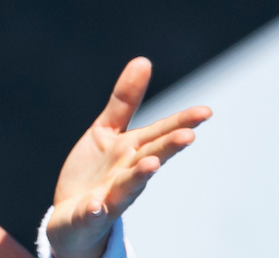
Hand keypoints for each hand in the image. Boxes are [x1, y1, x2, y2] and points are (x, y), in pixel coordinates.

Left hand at [47, 58, 211, 257]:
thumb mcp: (106, 131)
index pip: (160, 134)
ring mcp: (110, 197)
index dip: (181, 123)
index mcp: (133, 151)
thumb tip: (143, 61)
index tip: (206, 111)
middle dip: (168, 148)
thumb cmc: (96, 173)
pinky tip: (95, 206)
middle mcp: (128, 174)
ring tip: (150, 164)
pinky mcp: (88, 216)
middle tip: (188, 135)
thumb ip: (125, 100)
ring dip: (140, 176)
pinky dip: (95, 211)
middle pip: (151, 157)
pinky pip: (92, 214)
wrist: (72, 218)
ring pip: (128, 187)